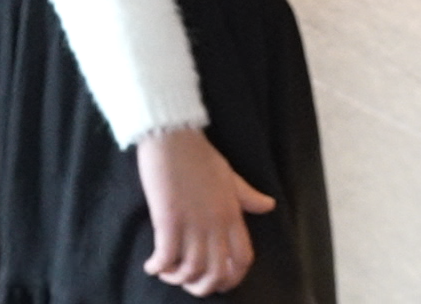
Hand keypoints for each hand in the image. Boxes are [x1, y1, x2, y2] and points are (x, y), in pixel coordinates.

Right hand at [134, 127, 272, 295]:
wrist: (172, 134)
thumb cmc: (199, 154)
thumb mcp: (230, 176)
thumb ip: (248, 196)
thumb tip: (269, 205)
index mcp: (233, 214)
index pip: (243, 259)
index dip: (232, 278)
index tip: (218, 281)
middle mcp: (216, 224)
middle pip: (217, 273)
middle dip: (202, 286)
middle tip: (188, 283)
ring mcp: (193, 223)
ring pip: (192, 269)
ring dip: (177, 279)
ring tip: (167, 273)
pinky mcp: (169, 219)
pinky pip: (167, 256)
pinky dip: (159, 267)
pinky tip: (151, 266)